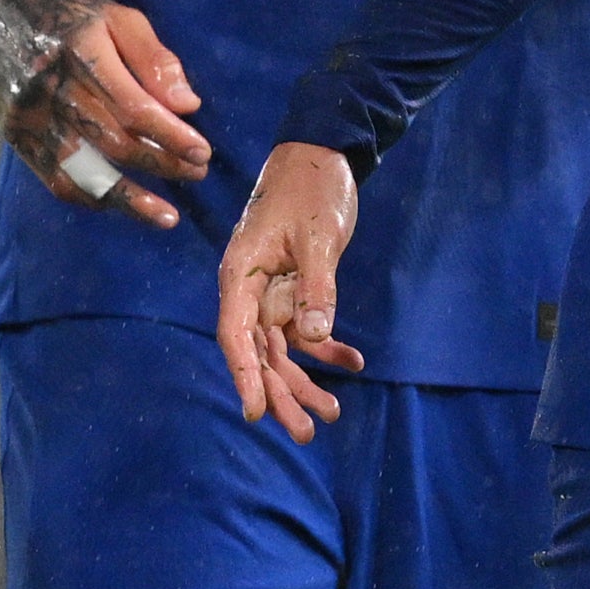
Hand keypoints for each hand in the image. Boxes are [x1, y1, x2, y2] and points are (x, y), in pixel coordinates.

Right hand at [0, 0, 209, 229]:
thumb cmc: (67, 10)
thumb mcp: (117, 15)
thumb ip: (153, 58)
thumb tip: (188, 106)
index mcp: (80, 52)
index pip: (133, 107)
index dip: (171, 136)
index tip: (202, 151)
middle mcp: (51, 88)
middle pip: (114, 142)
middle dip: (162, 163)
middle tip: (197, 171)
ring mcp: (30, 117)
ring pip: (85, 172)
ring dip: (131, 199)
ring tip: (168, 216)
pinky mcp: (16, 136)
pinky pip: (57, 180)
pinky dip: (92, 198)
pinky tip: (122, 206)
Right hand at [215, 140, 365, 442]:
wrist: (322, 155)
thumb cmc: (310, 187)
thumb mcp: (317, 237)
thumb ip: (316, 287)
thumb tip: (313, 338)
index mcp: (242, 273)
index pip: (236, 334)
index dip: (244, 376)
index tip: (255, 414)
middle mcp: (250, 289)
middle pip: (260, 353)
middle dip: (282, 394)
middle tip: (307, 433)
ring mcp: (271, 291)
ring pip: (282, 350)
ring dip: (305, 381)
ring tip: (332, 414)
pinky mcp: (293, 289)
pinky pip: (305, 330)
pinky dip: (327, 349)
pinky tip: (353, 364)